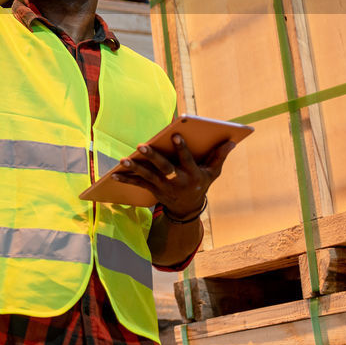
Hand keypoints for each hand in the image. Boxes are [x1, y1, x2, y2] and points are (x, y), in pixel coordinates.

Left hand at [114, 135, 234, 218]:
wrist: (188, 209)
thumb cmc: (201, 184)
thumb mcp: (213, 172)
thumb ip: (220, 156)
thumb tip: (231, 141)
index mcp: (193, 175)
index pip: (188, 160)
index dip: (182, 148)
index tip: (176, 135)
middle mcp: (178, 182)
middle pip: (164, 168)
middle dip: (153, 157)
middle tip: (141, 145)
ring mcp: (165, 187)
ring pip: (148, 177)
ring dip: (135, 168)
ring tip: (123, 160)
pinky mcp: (154, 191)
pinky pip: (138, 185)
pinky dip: (126, 180)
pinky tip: (114, 175)